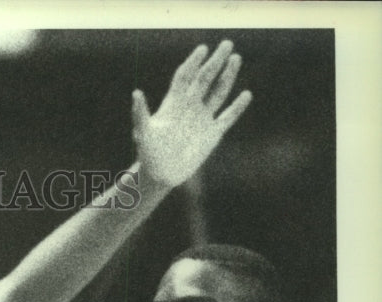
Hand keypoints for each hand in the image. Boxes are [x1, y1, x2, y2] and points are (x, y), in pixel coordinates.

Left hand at [134, 40, 252, 189]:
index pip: (185, 76)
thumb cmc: (148, 154)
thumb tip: (136, 93)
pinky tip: (246, 95)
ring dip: (227, 76)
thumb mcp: (144, 132)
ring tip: (235, 58)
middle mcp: (190, 107)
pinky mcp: (212, 134)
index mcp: (174, 104)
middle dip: (215, 62)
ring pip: (218, 92)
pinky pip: (227, 117)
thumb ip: (141, 113)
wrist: (160, 175)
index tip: (203, 49)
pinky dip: (237, 107)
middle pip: (205, 79)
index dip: (194, 62)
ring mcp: (202, 119)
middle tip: (227, 44)